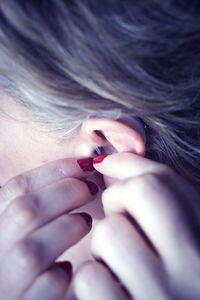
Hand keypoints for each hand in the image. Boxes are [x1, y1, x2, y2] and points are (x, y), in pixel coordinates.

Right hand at [0, 157, 97, 299]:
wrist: (13, 295)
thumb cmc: (16, 262)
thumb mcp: (14, 228)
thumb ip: (34, 207)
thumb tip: (73, 176)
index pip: (17, 187)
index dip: (56, 170)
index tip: (84, 164)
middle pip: (27, 209)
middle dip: (68, 191)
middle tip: (91, 189)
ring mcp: (6, 281)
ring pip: (36, 247)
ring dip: (70, 226)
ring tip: (85, 222)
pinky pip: (50, 284)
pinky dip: (64, 271)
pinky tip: (68, 267)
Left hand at [74, 153, 199, 299]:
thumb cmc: (178, 261)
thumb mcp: (183, 218)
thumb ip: (151, 180)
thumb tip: (103, 159)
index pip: (151, 184)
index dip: (128, 185)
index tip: (126, 198)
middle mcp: (191, 272)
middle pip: (128, 198)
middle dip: (116, 202)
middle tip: (125, 224)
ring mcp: (159, 298)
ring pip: (107, 235)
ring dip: (104, 244)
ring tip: (121, 261)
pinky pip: (90, 277)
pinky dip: (94, 276)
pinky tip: (113, 286)